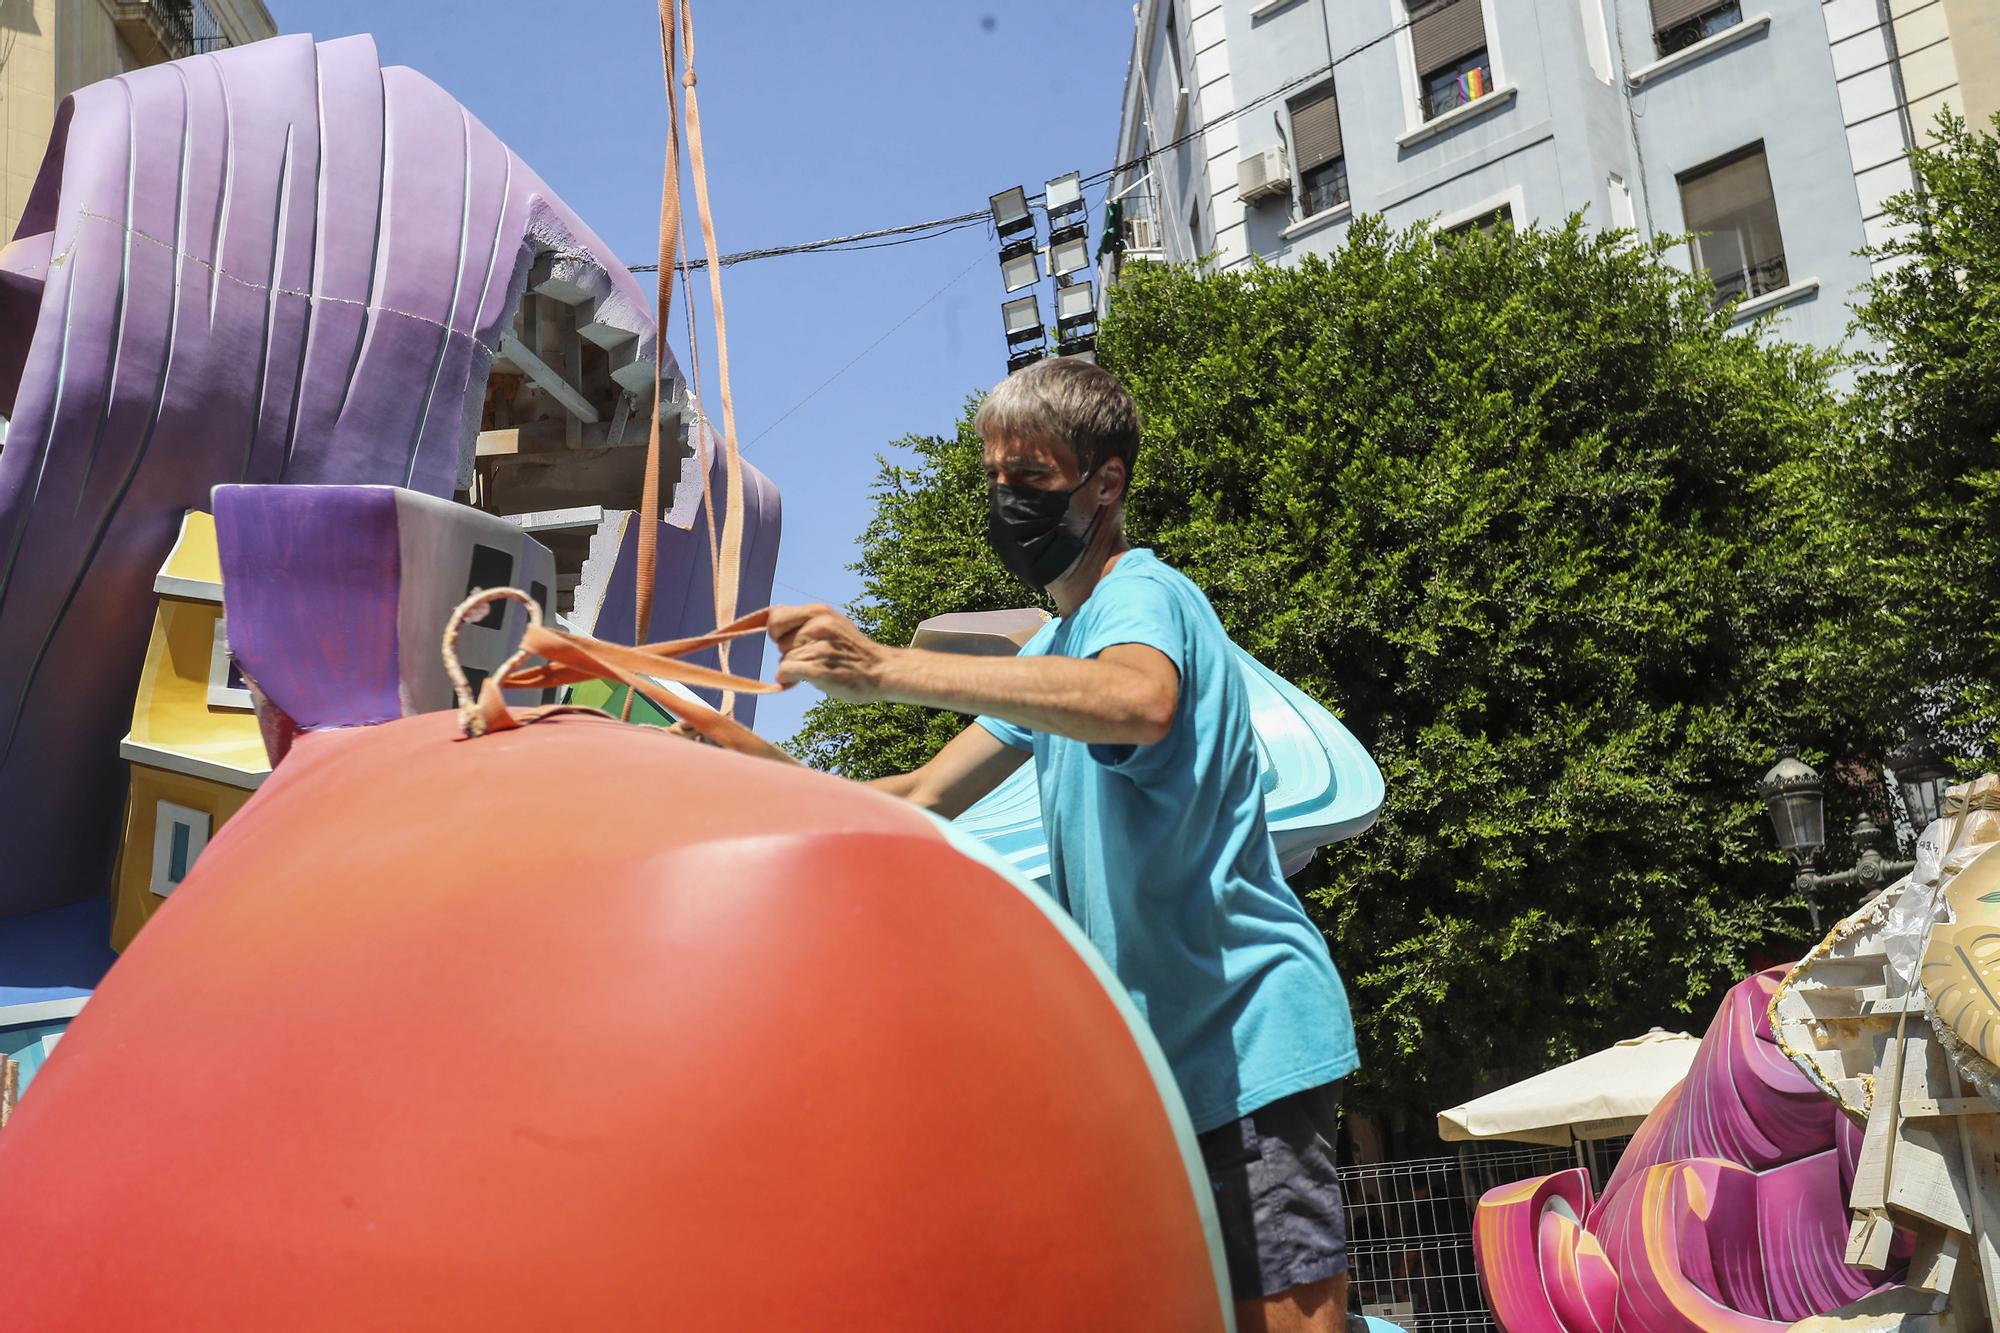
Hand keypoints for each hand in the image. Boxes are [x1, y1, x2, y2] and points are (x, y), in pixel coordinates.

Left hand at [767, 604, 895, 702]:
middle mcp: (817, 625)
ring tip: (821, 667)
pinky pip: (784, 671)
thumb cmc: (854, 650)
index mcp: (820, 611)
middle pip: (778, 642)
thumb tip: (770, 619)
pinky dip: (789, 678)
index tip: (787, 639)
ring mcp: (818, 647)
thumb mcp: (833, 622)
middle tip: (814, 656)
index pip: (776, 617)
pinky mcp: (817, 669)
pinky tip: (805, 678)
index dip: (777, 631)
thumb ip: (804, 620)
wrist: (882, 670)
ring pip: (783, 659)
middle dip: (789, 651)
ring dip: (796, 667)